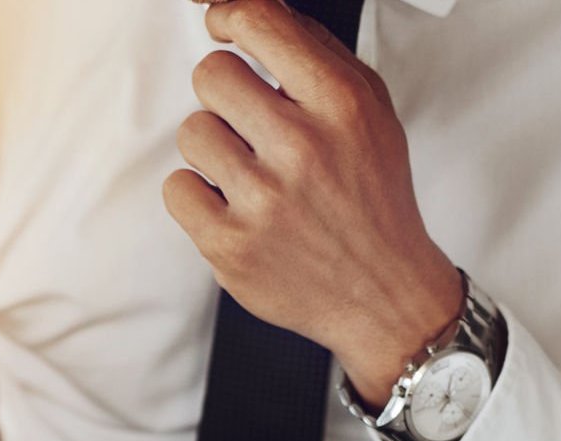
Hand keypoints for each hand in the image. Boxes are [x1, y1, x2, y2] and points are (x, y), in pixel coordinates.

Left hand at [168, 0, 463, 406]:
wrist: (383, 292)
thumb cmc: (372, 197)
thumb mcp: (369, 111)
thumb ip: (314, 54)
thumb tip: (250, 11)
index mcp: (340, 105)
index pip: (259, 24)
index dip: (229, 17)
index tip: (222, 25)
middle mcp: (302, 149)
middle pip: (211, 75)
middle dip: (225, 94)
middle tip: (250, 123)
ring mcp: (263, 200)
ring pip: (192, 132)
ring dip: (214, 148)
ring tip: (251, 172)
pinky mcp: (230, 245)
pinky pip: (177, 188)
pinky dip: (199, 196)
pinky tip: (234, 206)